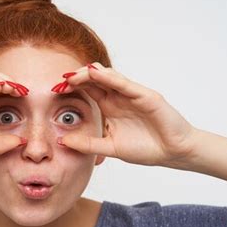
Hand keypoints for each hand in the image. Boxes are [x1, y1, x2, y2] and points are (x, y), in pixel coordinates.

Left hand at [57, 63, 198, 166]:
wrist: (173, 153)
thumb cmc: (146, 148)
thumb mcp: (110, 147)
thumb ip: (88, 144)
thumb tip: (62, 141)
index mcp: (109, 107)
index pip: (87, 91)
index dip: (71, 88)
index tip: (53, 91)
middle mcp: (118, 97)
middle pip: (94, 80)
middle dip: (75, 78)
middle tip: (58, 82)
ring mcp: (131, 94)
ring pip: (107, 76)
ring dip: (88, 74)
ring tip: (71, 77)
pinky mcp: (145, 96)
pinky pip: (125, 84)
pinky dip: (110, 78)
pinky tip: (96, 74)